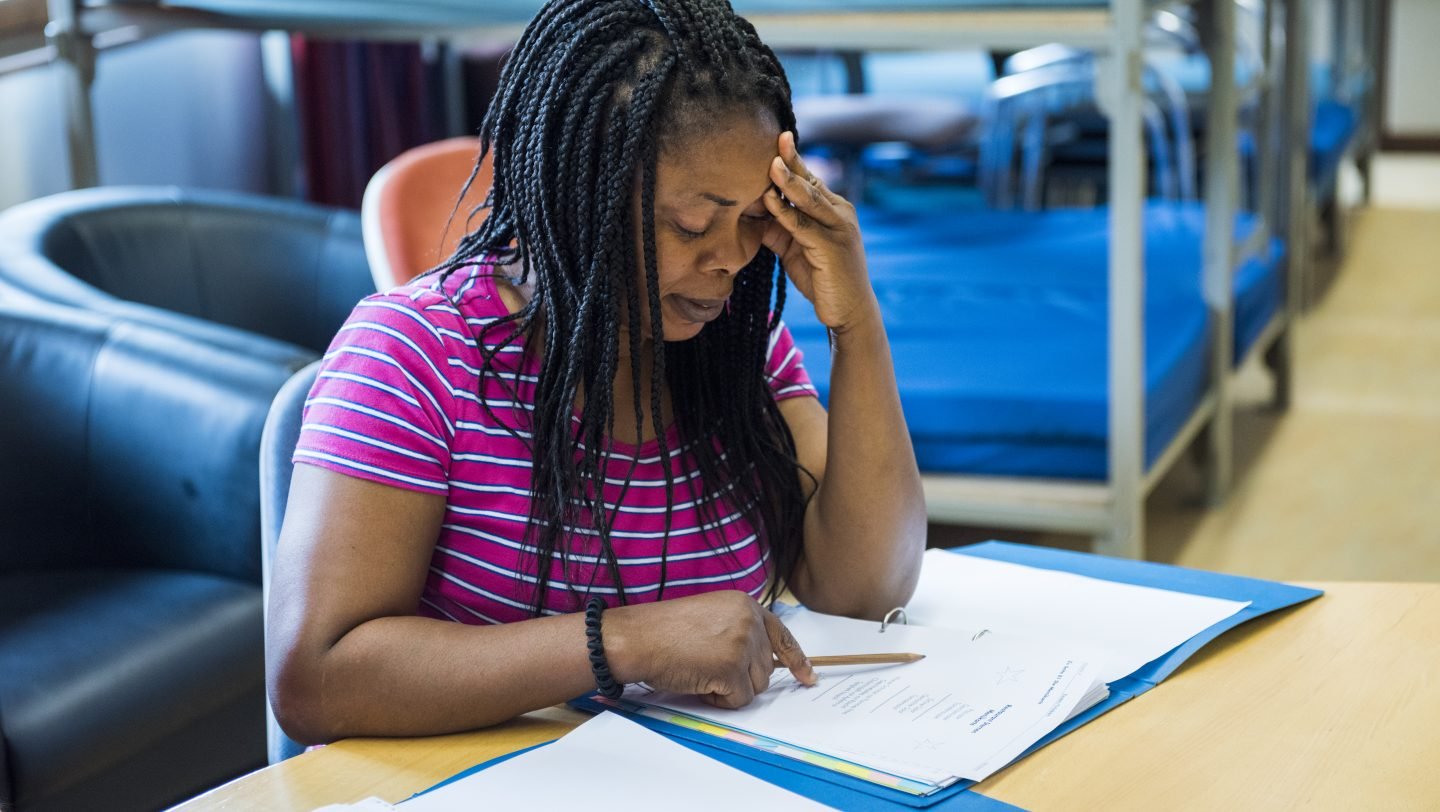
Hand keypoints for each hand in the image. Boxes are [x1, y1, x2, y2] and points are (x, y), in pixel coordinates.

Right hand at [606, 591, 816, 708]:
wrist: (639, 637)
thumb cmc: (665, 630)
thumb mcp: (712, 616)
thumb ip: (740, 630)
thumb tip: (764, 661)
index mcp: (746, 605)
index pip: (782, 635)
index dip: (797, 659)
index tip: (808, 676)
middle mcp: (750, 621)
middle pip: (767, 669)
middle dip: (742, 677)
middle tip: (709, 666)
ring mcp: (743, 645)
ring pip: (756, 687)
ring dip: (730, 688)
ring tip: (701, 670)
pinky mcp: (732, 669)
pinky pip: (739, 700)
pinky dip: (719, 699)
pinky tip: (699, 681)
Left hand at [761, 131, 877, 333]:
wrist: (849, 312)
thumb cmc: (823, 279)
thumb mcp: (797, 249)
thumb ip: (780, 228)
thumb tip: (754, 211)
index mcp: (834, 210)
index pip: (811, 180)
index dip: (794, 160)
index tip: (778, 139)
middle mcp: (840, 214)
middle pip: (812, 182)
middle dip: (794, 160)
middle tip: (778, 137)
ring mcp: (839, 230)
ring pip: (809, 200)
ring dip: (789, 181)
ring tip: (771, 164)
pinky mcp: (832, 248)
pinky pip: (804, 226)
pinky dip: (785, 213)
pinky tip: (769, 200)